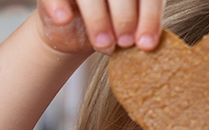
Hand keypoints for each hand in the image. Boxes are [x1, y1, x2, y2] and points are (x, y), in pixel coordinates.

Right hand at [37, 0, 165, 54]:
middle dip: (125, 18)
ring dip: (98, 19)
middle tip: (125, 43)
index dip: (150, 17)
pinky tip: (64, 19)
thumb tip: (148, 43)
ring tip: (104, 44)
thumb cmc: (108, 27)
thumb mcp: (129, 29)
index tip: (147, 45)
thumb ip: (141, 29)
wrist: (72, 32)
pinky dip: (59, 6)